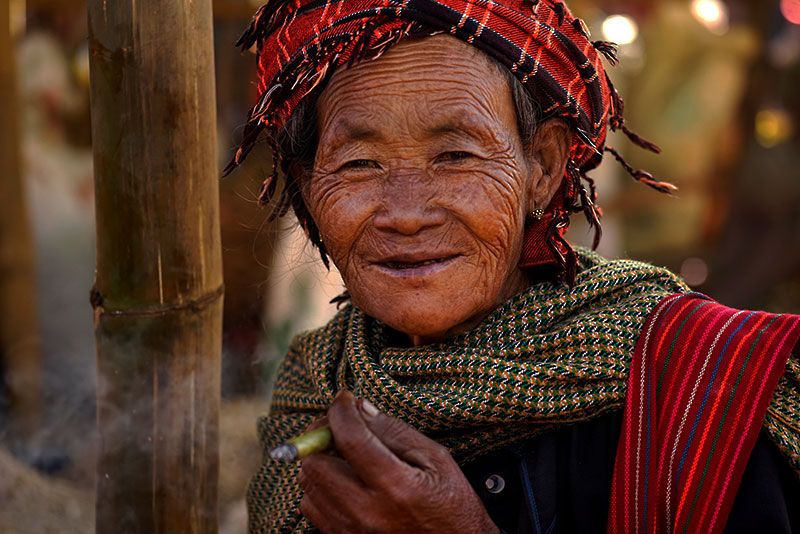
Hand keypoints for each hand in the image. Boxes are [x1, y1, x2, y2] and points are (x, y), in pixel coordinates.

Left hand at [299, 390, 498, 533]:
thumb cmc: (452, 506)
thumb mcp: (436, 460)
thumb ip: (395, 432)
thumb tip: (361, 408)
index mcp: (395, 487)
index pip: (349, 438)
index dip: (341, 410)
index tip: (345, 399)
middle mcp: (366, 512)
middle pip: (316, 462)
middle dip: (324, 436)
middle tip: (342, 426)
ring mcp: (351, 531)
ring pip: (309, 484)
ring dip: (321, 461)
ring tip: (346, 454)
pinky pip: (311, 507)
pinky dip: (321, 487)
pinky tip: (344, 480)